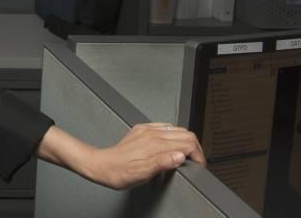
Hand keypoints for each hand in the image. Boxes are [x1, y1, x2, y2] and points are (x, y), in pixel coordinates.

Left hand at [87, 122, 205, 189]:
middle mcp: (151, 134)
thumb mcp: (143, 174)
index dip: (198, 155)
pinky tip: (171, 145)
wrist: (102, 165)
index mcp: (155, 144)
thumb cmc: (120, 172)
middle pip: (185, 133)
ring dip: (185, 141)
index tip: (199, 165)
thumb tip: (180, 156)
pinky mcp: (141, 130)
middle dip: (195, 147)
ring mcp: (146, 130)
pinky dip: (173, 135)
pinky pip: (164, 127)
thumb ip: (163, 163)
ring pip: (176, 129)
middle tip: (196, 161)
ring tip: (187, 154)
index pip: (188, 142)